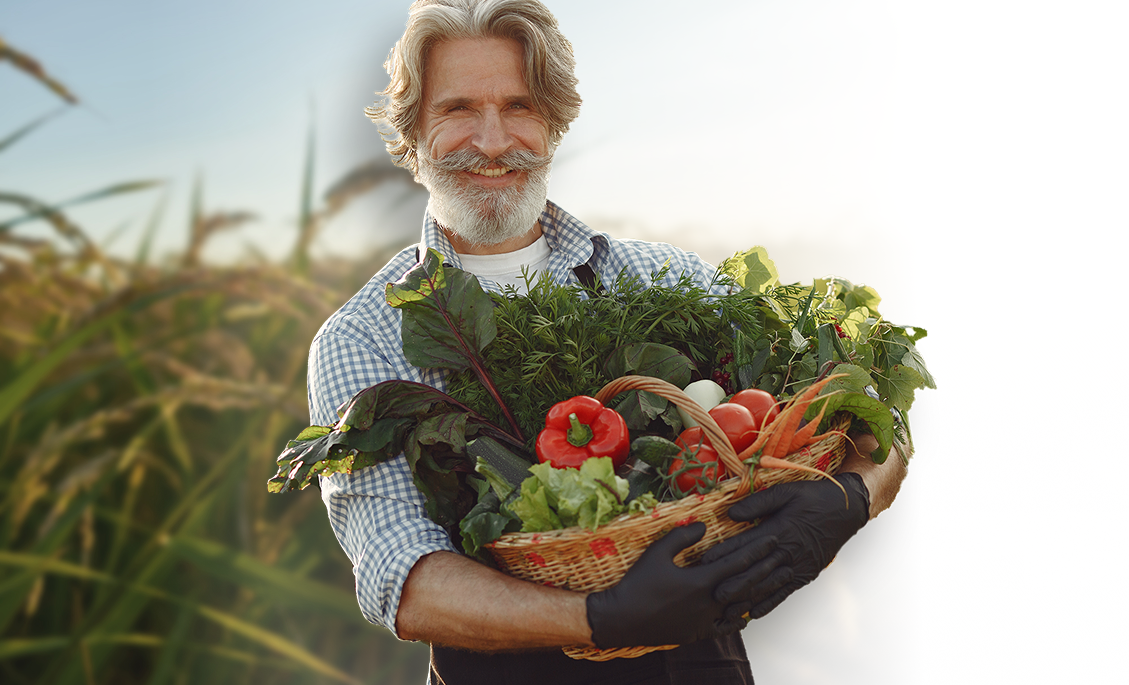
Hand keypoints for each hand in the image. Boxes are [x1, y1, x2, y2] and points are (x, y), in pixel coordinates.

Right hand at [585, 522, 789, 647]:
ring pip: (740, 607)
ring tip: (774, 583)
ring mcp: (704, 621)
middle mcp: (708, 602)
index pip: (738, 562)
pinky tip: (745, 615)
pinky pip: (724, 628)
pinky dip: (737, 621)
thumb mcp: (658, 552)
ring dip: (758, 593)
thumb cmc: (638, 582)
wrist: (622, 618)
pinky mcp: (697, 633)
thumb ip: (683, 536)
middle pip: (746, 584)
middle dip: (767, 569)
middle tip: (783, 556)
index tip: (773, 538)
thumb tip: (704, 525)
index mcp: (701, 580)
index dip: (757, 549)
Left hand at [700, 473, 869, 618]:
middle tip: (710, 595)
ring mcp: (798, 566)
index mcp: (781, 529)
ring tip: (726, 610)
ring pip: (767, 586)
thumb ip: (758, 503)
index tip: (705, 562)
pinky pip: (785, 592)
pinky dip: (768, 603)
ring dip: (746, 599)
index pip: (747, 544)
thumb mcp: (786, 492)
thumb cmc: (814, 497)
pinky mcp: (806, 574)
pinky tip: (753, 612)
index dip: (725, 554)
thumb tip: (732, 514)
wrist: (847, 510)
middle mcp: (788, 551)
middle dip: (732, 584)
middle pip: (755, 570)